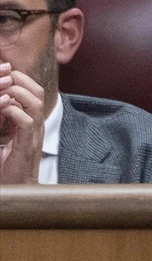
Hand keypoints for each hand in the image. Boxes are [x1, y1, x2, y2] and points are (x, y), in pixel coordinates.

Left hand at [0, 62, 47, 184]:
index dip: (21, 79)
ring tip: (3, 91)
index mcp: (31, 122)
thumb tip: (1, 103)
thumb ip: (4, 120)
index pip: (34, 92)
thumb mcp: (3, 136)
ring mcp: (34, 136)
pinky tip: (3, 110)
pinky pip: (26, 122)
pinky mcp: (27, 147)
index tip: (5, 72)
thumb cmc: (7, 166)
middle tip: (5, 76)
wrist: (17, 189)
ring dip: (17, 93)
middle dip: (20, 80)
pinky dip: (13, 112)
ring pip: (34, 104)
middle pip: (38, 93)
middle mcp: (36, 126)